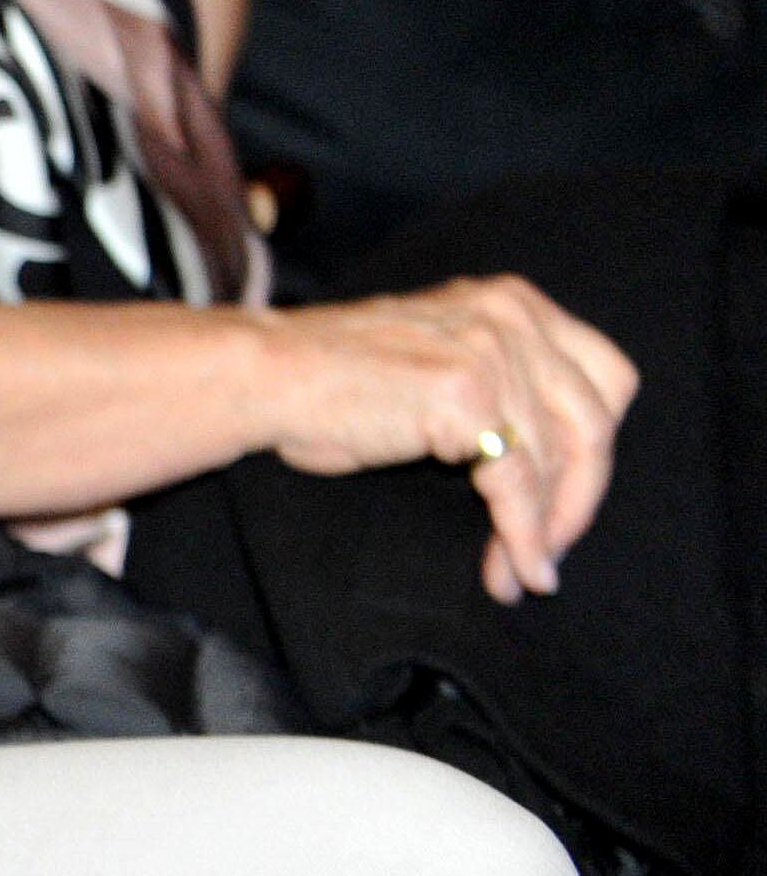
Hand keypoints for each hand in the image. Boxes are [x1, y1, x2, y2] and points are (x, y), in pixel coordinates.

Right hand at [255, 277, 637, 600]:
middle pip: (595, 423)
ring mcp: (493, 351)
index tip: (570, 496)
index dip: (597, 446)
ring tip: (521, 574)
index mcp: (512, 301)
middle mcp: (513, 315)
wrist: (267, 374)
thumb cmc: (335, 379)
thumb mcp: (441, 358)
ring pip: (559, 463)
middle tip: (553, 549)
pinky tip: (512, 571)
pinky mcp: (470, 395)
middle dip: (580, 499)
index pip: (608, 378)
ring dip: (546, 532)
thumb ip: (503, 383)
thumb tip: (559, 472)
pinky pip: (517, 488)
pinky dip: (521, 539)